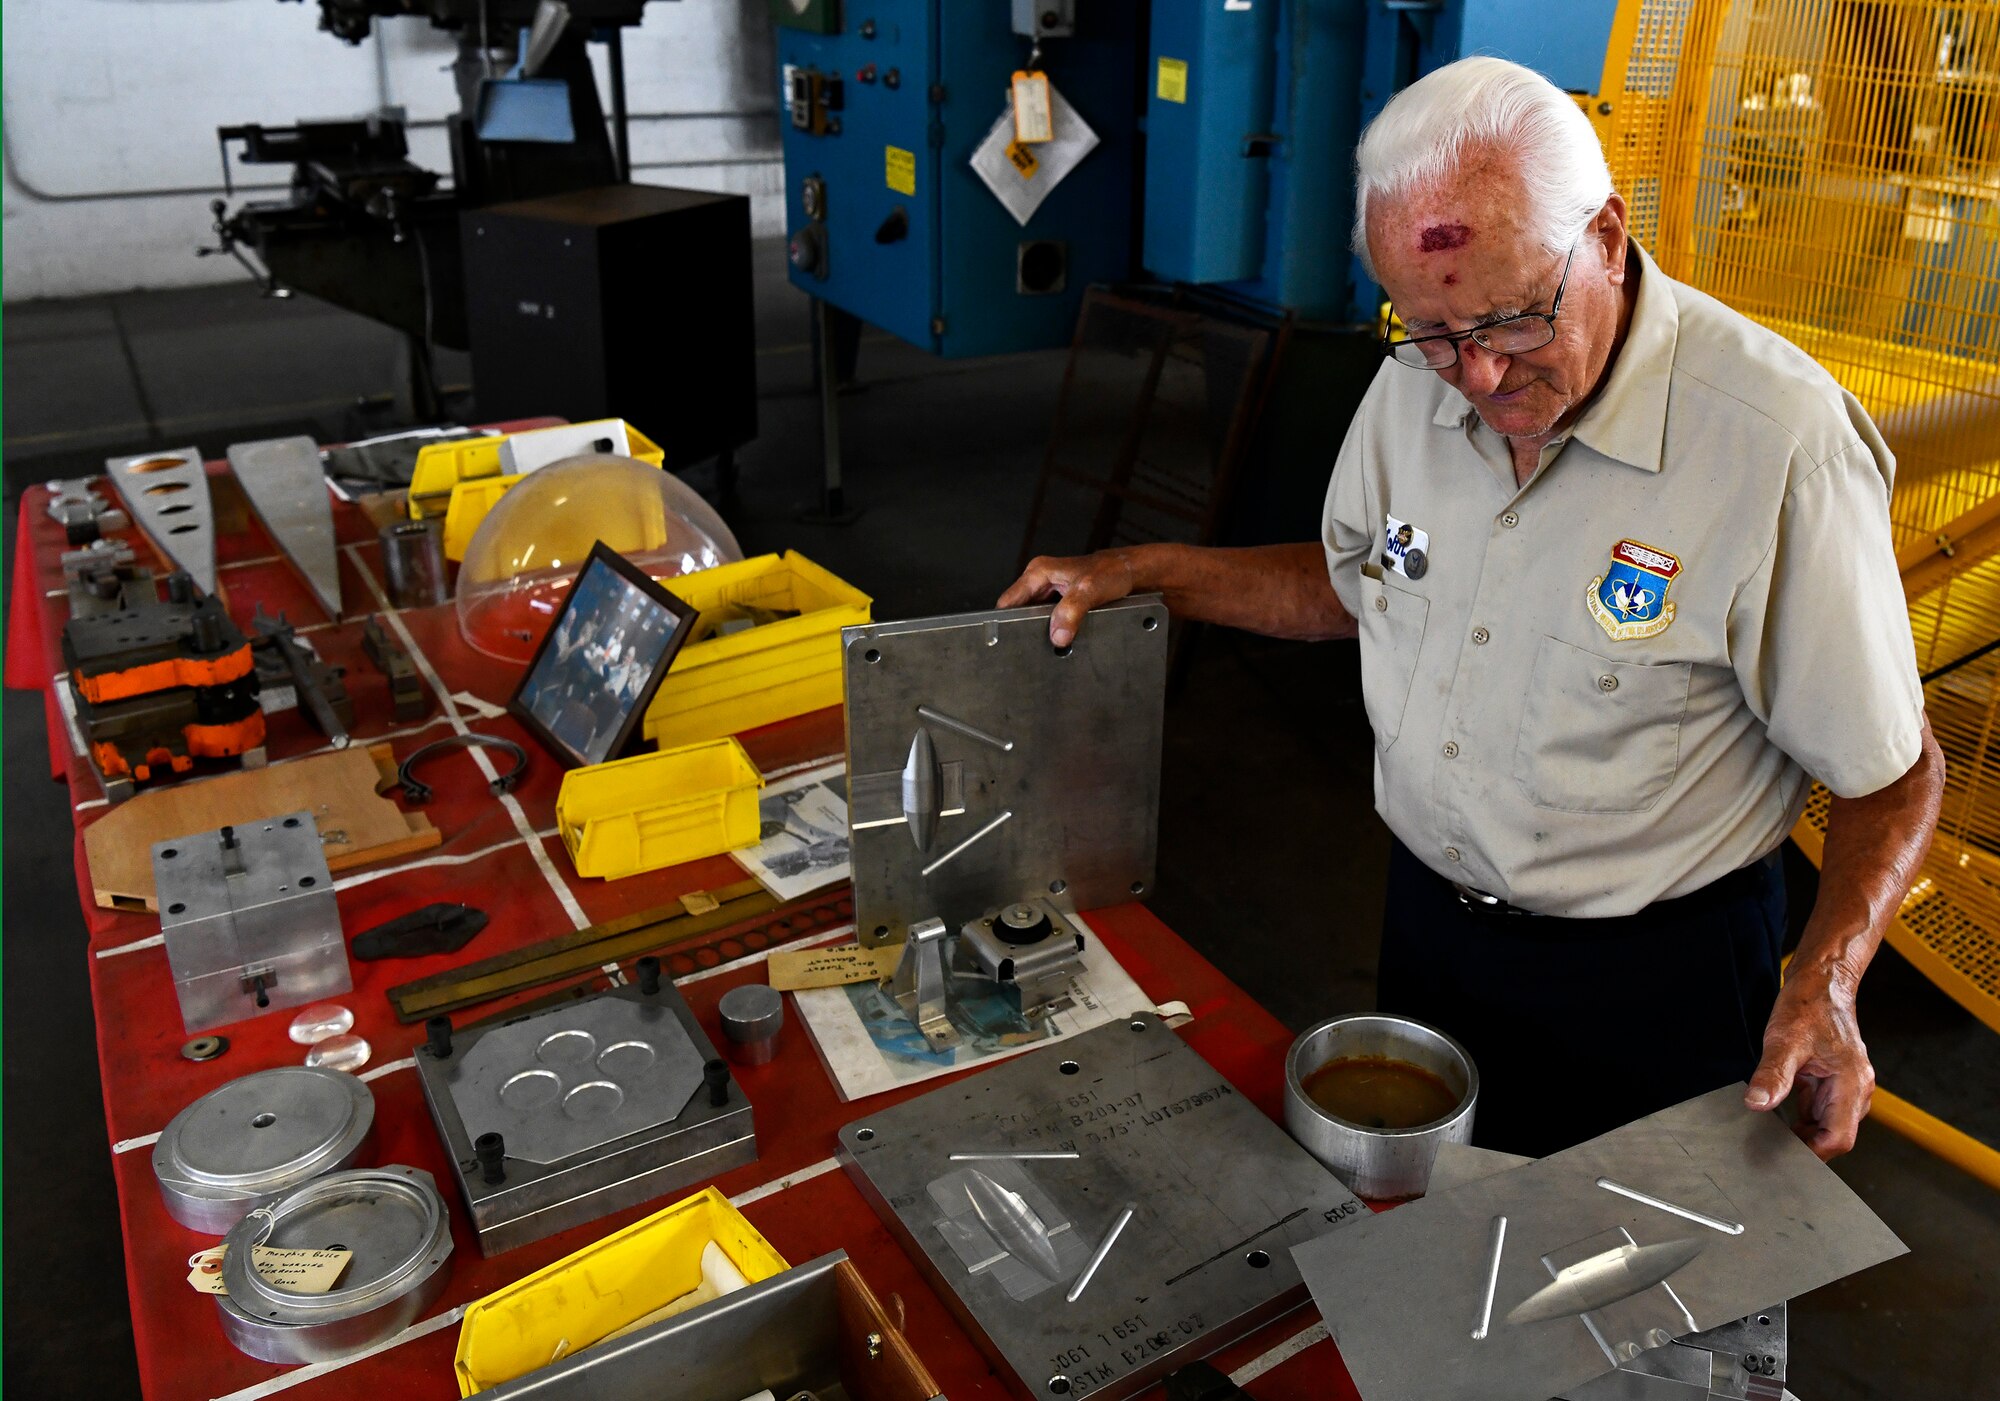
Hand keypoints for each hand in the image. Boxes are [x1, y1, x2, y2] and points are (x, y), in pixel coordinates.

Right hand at [997, 550, 1138, 647]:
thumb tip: (1057, 635)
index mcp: (1038, 573)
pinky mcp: (1061, 604)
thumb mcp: (1089, 590)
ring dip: (1042, 631)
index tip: (1008, 637)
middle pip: (1020, 611)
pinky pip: (1050, 621)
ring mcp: (1051, 594)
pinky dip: (1055, 631)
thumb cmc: (1112, 572)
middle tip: (1033, 645)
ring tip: (1050, 642)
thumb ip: (1071, 612)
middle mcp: (1041, 582)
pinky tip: (1062, 638)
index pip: (1008, 601)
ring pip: (1035, 618)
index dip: (1004, 620)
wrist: (1132, 574)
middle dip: (1024, 628)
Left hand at [1744, 964, 1874, 1159]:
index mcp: (1851, 1084)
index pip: (1839, 1137)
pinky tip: (1778, 1115)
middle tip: (1769, 1148)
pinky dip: (1801, 1117)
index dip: (1813, 1153)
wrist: (1822, 983)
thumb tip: (1758, 1103)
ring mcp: (1846, 1087)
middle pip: (1834, 1135)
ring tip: (1770, 1135)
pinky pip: (1819, 1110)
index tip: (1784, 1157)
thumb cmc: (1810, 1006)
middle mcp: (1855, 1090)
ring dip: (1802, 1133)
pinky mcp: (1834, 1082)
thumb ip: (1773, 1074)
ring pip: (1826, 1124)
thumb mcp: (1784, 1040)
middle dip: (1806, 1146)